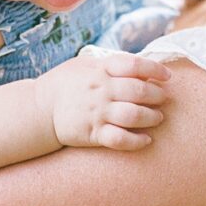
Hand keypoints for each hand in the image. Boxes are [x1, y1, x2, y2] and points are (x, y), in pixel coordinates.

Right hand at [35, 51, 170, 151]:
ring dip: (151, 117)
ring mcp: (97, 113)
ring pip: (134, 115)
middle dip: (157, 95)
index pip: (134, 65)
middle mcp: (101, 90)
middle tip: (164, 99)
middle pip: (139, 91)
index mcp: (100, 70)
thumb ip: (109, 64)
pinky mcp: (93, 133)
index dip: (155, 70)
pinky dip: (136, 141)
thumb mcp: (84, 64)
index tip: (166, 76)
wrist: (39, 109)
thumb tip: (139, 65)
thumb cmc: (64, 84)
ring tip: (157, 117)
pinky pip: (120, 139)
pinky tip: (146, 140)